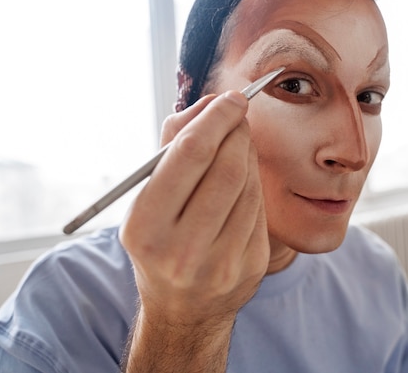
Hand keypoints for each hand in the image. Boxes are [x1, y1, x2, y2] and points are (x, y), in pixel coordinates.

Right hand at [119, 91, 268, 351]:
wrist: (183, 308)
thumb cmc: (161, 240)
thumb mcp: (148, 197)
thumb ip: (173, 145)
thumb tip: (212, 103)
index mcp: (146, 227)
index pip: (190, 153)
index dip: (217, 118)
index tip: (231, 99)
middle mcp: (182, 250)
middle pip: (228, 168)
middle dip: (238, 131)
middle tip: (238, 114)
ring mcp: (221, 264)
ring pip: (250, 186)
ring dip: (248, 154)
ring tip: (238, 144)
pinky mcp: (250, 268)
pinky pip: (261, 209)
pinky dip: (255, 183)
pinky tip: (245, 177)